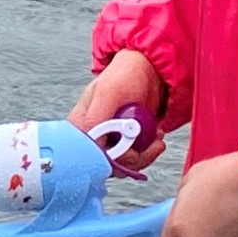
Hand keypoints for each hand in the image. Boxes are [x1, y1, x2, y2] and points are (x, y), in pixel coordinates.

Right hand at [69, 49, 167, 169]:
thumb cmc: (125, 74)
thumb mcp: (108, 92)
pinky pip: (134, 161)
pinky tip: (156, 138)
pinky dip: (148, 152)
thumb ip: (95, 117)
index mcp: (80, 126)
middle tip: (152, 142)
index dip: (109, 159)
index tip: (130, 148)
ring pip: (123, 166)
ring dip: (144, 155)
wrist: (148, 70)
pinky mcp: (125, 145)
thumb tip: (90, 140)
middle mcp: (92, 137)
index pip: (88, 156)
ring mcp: (110, 142)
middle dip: (133, 157)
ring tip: (156, 137)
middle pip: (107, 166)